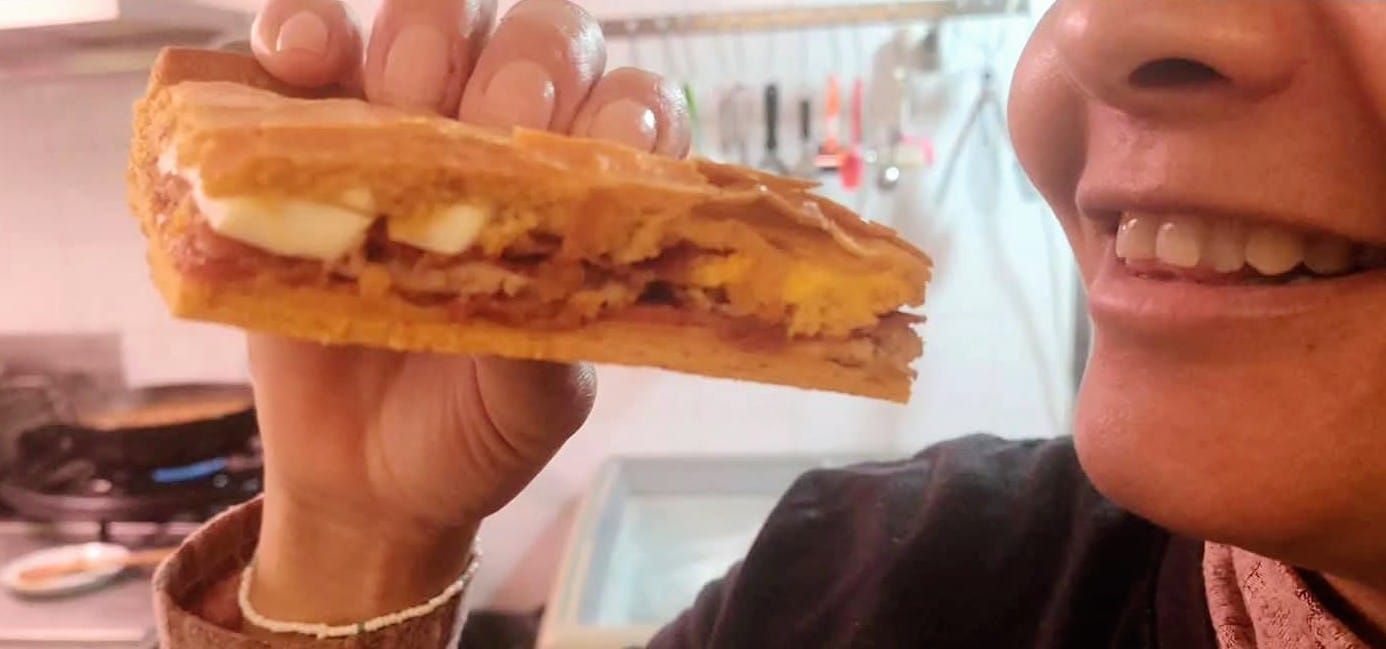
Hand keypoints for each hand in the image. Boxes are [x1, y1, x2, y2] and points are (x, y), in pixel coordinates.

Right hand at [242, 0, 690, 625]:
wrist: (364, 478)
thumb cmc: (474, 426)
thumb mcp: (535, 404)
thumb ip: (552, 341)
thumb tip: (551, 284)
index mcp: (584, 195)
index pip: (631, 112)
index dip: (626, 111)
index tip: (607, 147)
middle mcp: (505, 140)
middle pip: (539, 41)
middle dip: (525, 65)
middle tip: (488, 120)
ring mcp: (406, 125)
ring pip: (434, 18)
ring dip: (424, 32)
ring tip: (401, 89)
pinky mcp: (307, 130)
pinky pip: (307, 46)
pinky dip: (301, 30)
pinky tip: (296, 58)